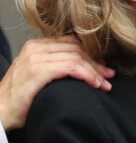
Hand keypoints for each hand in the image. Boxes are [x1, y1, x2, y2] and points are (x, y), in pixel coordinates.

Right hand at [0, 36, 114, 129]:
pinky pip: (71, 67)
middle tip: (108, 76)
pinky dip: (86, 74)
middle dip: (96, 63)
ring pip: (76, 58)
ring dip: (94, 71)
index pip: (72, 43)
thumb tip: (84, 65)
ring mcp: (36, 58)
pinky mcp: (37, 71)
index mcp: (37, 45)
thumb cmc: (20, 98)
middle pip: (77, 49)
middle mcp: (36, 47)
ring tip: (104, 84)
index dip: (91, 54)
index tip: (103, 67)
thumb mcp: (38, 74)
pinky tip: (94, 83)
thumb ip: (56, 64)